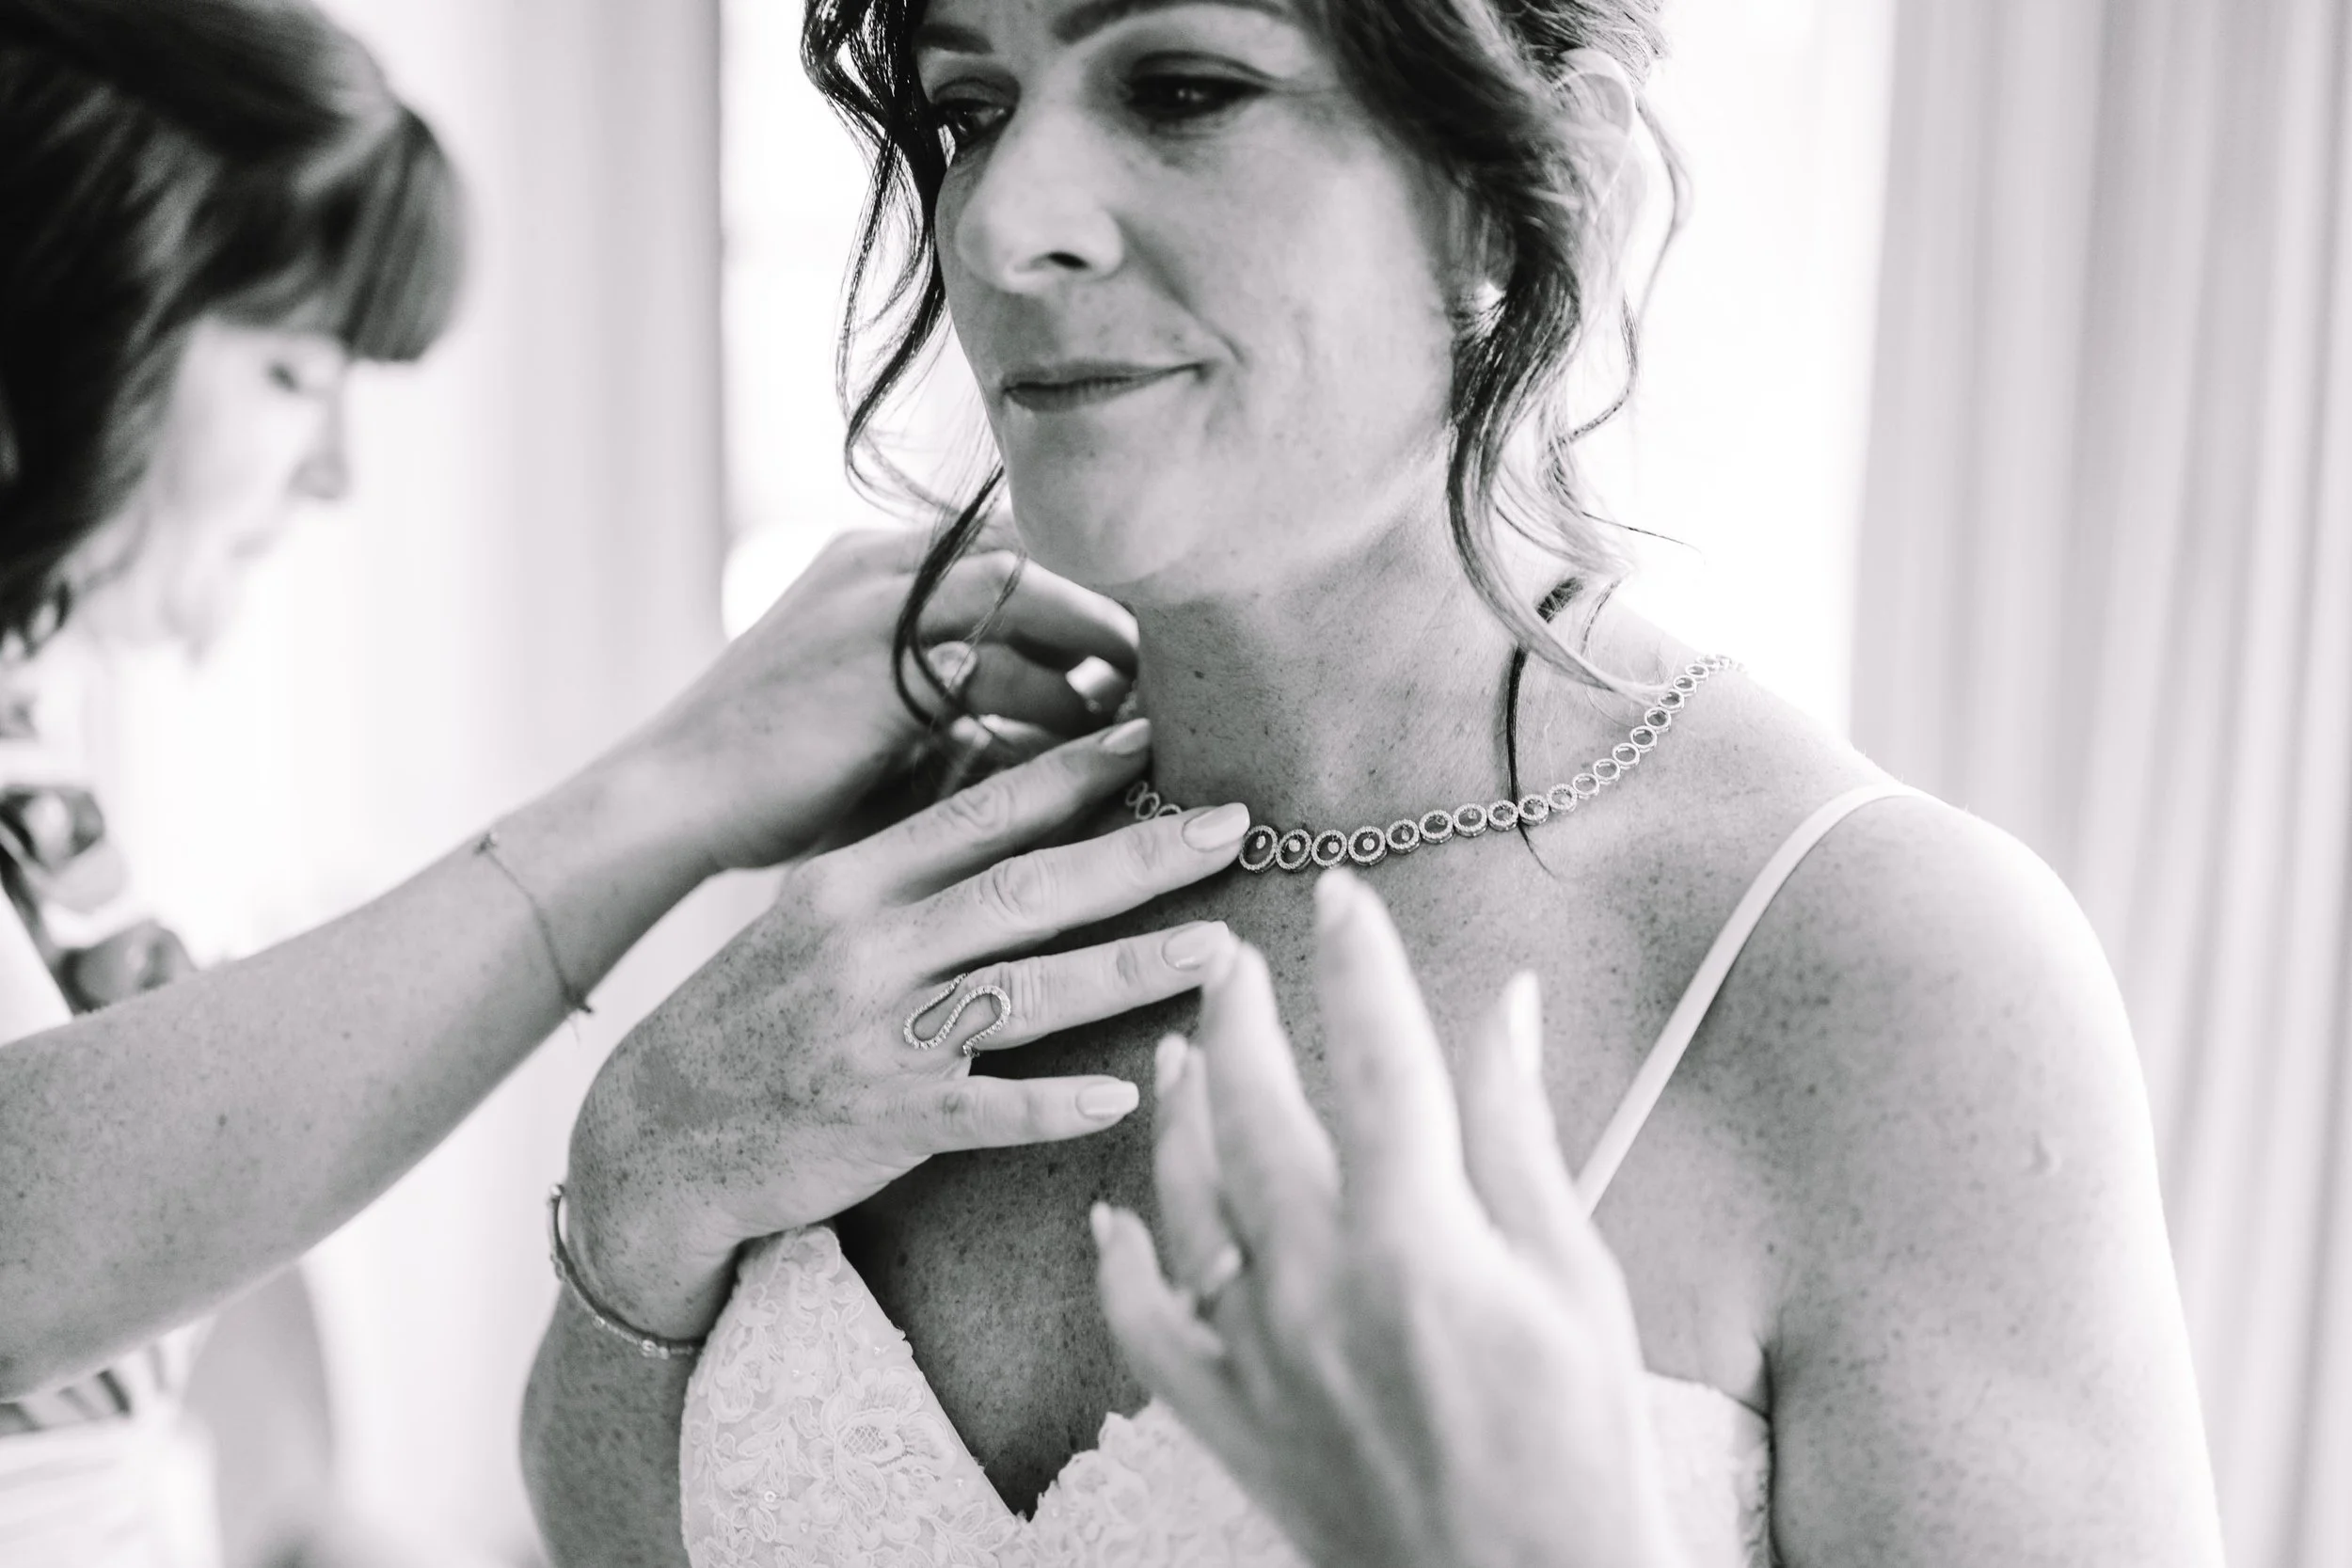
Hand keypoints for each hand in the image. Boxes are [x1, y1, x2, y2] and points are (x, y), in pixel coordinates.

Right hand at [566, 723, 1247, 1340]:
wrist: (654, 1130)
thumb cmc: (754, 1013)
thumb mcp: (812, 918)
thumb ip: (906, 868)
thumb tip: (1011, 807)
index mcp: (851, 884)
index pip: (980, 814)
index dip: (1074, 774)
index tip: (1156, 734)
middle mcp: (868, 949)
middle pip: (1026, 891)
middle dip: (1139, 855)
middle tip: (1234, 826)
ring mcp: (878, 1036)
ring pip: (1027, 992)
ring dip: (1131, 969)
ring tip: (1222, 949)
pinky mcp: (885, 1122)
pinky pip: (989, 1113)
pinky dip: (1058, 1104)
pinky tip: (1131, 1093)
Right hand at [610, 528, 1134, 874]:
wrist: (672, 801)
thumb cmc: (779, 772)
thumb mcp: (877, 705)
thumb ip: (960, 690)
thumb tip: (1068, 713)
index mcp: (880, 558)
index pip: (1015, 546)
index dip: (1088, 595)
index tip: (1147, 649)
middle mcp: (883, 560)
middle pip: (1038, 555)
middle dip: (1113, 614)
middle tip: (1179, 672)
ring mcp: (879, 605)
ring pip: (1031, 599)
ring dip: (1100, 658)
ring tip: (1155, 714)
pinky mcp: (879, 667)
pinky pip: (1000, 672)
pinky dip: (1057, 712)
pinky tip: (1098, 755)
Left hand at [1092, 870, 1687, 1567]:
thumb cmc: (1583, 1448)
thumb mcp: (1577, 1276)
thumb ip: (1521, 1134)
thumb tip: (1509, 1009)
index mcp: (1419, 1237)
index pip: (1376, 1058)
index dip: (1357, 963)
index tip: (1341, 899)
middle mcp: (1318, 1281)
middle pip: (1255, 1108)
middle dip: (1238, 1013)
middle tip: (1228, 952)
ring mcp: (1259, 1352)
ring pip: (1184, 1197)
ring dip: (1177, 1110)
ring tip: (1180, 1046)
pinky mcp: (1230, 1418)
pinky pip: (1144, 1326)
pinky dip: (1119, 1264)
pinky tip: (1114, 1213)